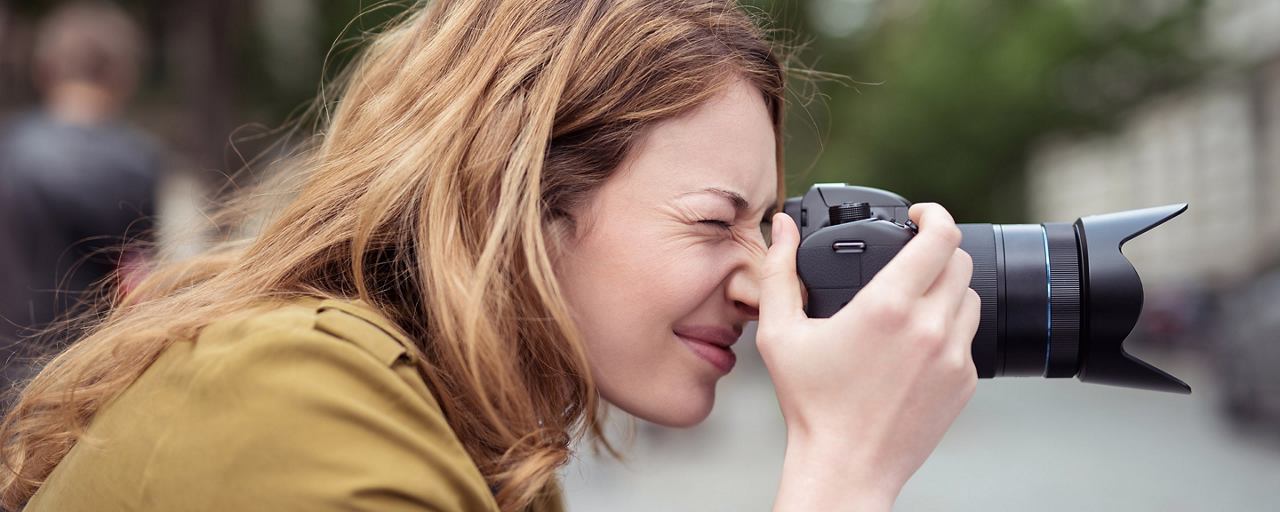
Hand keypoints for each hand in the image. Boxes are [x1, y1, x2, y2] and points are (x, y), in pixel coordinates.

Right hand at [758, 203, 980, 511]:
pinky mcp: (965, 382)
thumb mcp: (780, 333)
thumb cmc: (810, 404)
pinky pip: (969, 338)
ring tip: (914, 301)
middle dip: (937, 250)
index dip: (934, 214)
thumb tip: (781, 227)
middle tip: (910, 258)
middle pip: (960, 261)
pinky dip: (949, 329)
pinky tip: (916, 343)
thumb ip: (779, 271)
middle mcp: (929, 326)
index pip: (940, 237)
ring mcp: (954, 356)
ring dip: (947, 288)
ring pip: (970, 297)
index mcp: (887, 306)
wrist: (846, 466)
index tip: (918, 215)